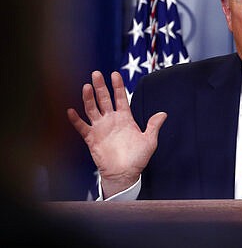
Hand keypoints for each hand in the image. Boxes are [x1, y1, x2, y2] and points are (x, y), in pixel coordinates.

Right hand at [67, 71, 166, 197]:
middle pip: (104, 99)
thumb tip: (164, 114)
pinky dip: (76, 119)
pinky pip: (82, 127)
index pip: (120, 97)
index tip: (115, 74)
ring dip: (88, 98)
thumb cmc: (138, 158)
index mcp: (125, 118)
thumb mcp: (149, 140)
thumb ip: (154, 126)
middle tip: (96, 74)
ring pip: (92, 109)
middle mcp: (111, 120)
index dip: (118, 86)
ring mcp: (101, 128)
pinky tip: (71, 110)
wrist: (125, 174)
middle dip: (101, 86)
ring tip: (86, 86)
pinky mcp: (92, 138)